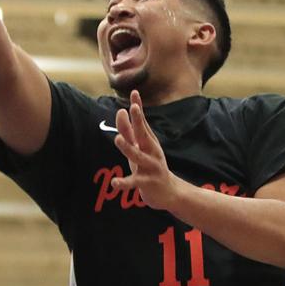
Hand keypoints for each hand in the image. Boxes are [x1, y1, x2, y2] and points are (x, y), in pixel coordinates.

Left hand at [110, 90, 184, 210]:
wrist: (170, 193)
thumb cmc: (150, 166)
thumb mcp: (138, 148)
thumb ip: (129, 131)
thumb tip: (120, 111)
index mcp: (148, 141)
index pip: (142, 121)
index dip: (138, 107)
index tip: (134, 92)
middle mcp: (151, 151)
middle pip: (143, 134)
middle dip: (138, 121)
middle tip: (133, 108)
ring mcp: (150, 166)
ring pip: (138, 156)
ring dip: (128, 147)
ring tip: (118, 139)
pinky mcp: (147, 182)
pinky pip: (134, 182)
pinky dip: (124, 183)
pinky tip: (114, 183)